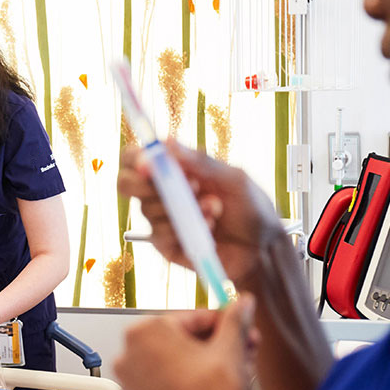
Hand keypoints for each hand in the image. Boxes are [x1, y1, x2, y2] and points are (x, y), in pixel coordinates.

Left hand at [112, 296, 257, 389]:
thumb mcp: (231, 349)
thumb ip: (235, 319)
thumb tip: (242, 304)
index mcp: (146, 330)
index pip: (192, 316)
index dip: (222, 322)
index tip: (236, 325)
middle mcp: (130, 352)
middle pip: (181, 338)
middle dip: (215, 343)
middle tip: (240, 348)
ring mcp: (130, 378)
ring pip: (173, 360)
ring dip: (203, 361)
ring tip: (231, 369)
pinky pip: (163, 380)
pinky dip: (185, 379)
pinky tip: (210, 386)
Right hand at [117, 142, 282, 284]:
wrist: (264, 249)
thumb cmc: (251, 208)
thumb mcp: (233, 178)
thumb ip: (200, 162)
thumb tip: (166, 141)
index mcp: (174, 170)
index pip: (135, 158)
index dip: (135, 158)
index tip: (149, 164)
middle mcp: (162, 193)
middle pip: (126, 183)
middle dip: (148, 185)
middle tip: (188, 187)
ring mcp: (162, 219)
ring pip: (147, 209)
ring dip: (184, 207)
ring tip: (215, 208)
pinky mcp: (165, 245)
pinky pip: (158, 234)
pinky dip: (183, 230)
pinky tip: (208, 229)